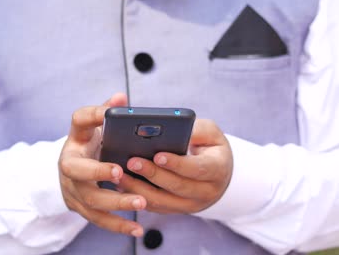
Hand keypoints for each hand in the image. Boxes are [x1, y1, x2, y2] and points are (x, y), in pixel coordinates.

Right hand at [58, 93, 146, 236]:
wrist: (72, 172)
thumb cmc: (90, 147)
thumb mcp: (94, 127)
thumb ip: (106, 113)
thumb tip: (121, 98)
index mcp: (76, 139)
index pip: (78, 121)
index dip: (93, 116)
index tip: (109, 113)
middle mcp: (69, 165)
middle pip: (76, 170)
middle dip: (97, 171)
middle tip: (120, 172)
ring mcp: (73, 190)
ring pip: (91, 200)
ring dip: (116, 202)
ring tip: (141, 202)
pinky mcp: (81, 208)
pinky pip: (99, 220)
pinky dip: (118, 225)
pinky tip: (137, 229)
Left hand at [118, 119, 232, 213]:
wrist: (219, 174)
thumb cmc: (211, 147)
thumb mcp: (211, 134)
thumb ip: (195, 129)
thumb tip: (171, 128)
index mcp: (217, 169)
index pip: (197, 168)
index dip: (177, 163)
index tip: (157, 155)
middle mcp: (206, 191)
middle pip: (177, 186)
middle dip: (153, 174)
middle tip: (131, 161)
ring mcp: (191, 205)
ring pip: (163, 201)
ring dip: (139, 189)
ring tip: (120, 175)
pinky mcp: (177, 210)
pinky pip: (156, 207)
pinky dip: (138, 197)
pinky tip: (122, 185)